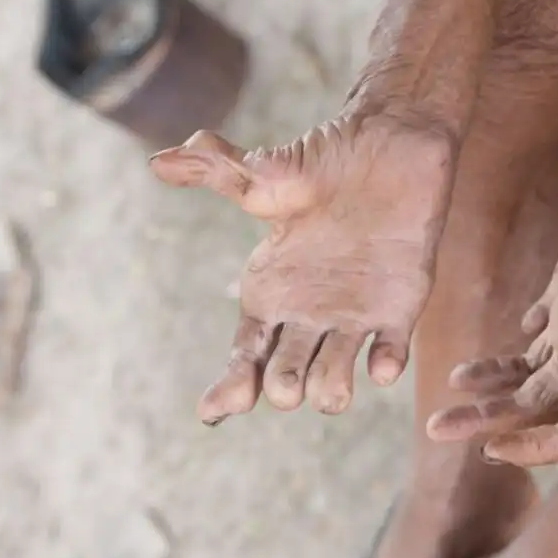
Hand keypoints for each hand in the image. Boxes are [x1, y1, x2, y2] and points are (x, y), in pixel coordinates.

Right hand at [150, 112, 454, 423]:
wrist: (392, 145)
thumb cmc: (328, 160)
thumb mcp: (268, 173)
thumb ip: (217, 173)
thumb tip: (159, 161)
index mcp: (271, 291)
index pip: (245, 352)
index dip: (231, 383)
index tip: (215, 412)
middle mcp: (307, 313)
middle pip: (285, 375)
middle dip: (282, 387)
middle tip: (286, 387)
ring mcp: (352, 315)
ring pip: (334, 377)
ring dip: (330, 390)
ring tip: (331, 391)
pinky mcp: (398, 309)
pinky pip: (390, 352)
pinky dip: (385, 365)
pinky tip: (380, 364)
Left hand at [426, 145, 557, 465]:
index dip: (533, 449)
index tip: (490, 450)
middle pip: (532, 410)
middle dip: (484, 421)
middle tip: (433, 429)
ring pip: (529, 376)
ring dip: (490, 387)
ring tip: (451, 383)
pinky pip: (537, 336)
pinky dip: (510, 350)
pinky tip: (479, 360)